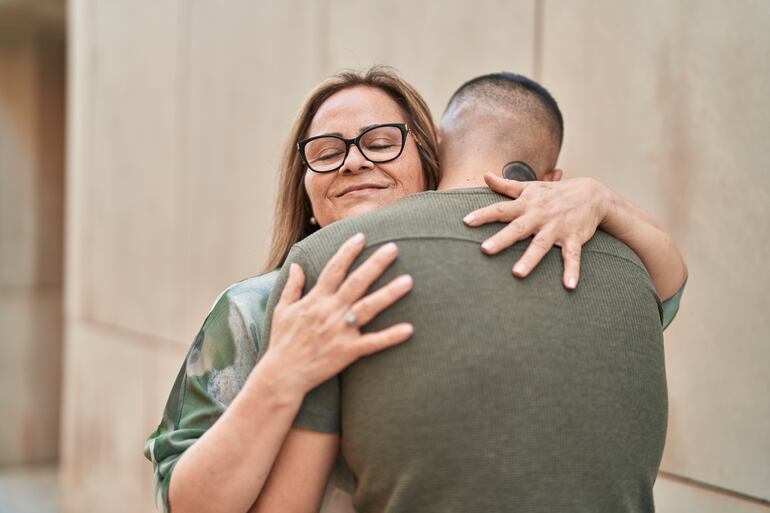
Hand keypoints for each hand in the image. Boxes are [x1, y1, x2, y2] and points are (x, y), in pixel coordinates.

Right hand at [263, 233, 413, 395]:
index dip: (348, 252)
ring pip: (369, 307)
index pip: (334, 269)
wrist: (282, 374)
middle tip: (394, 247)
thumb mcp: (282, 309)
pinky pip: (373, 343)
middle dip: (375, 264)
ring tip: (409, 280)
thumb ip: (292, 286)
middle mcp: (330, 311)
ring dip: (389, 294)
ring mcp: (340, 331)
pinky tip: (409, 329)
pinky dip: (390, 336)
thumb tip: (296, 265)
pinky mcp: (348, 351)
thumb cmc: (282, 341)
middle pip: (356, 282)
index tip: (362, 236)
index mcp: (315, 299)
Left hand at [463, 172, 611, 288]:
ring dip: (530, 259)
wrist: (592, 194)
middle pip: (517, 229)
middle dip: (502, 239)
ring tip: (517, 273)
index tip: (466, 221)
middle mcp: (539, 216)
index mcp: (526, 205)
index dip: (483, 215)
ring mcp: (557, 228)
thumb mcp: (531, 187)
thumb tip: (484, 176)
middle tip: (485, 249)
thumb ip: (506, 186)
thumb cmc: (555, 192)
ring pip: (541, 244)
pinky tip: (569, 286)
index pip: (501, 210)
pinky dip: (571, 271)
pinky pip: (572, 256)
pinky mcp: (574, 238)